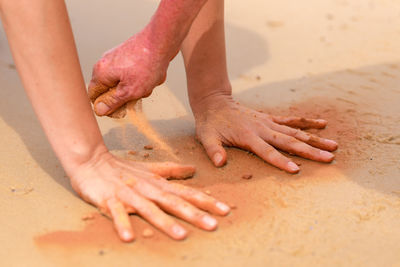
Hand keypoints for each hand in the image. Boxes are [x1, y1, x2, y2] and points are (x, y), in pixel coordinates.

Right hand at [69, 150, 229, 241]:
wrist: (92, 160)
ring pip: (149, 209)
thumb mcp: (151, 169)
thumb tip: (194, 169)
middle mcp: (147, 189)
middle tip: (213, 226)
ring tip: (181, 235)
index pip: (186, 193)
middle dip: (194, 214)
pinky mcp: (109, 200)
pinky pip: (116, 213)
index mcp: (158, 184)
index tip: (225, 210)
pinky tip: (129, 237)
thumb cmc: (124, 168)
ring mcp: (129, 195)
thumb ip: (172, 170)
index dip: (206, 201)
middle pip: (173, 203)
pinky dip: (122, 224)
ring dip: (165, 222)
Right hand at [88, 32, 169, 116]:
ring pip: (125, 82)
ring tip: (149, 80)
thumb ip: (113, 102)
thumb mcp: (130, 91)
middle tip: (140, 91)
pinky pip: (133, 73)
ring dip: (139, 86)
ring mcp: (116, 58)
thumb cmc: (147, 65)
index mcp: (101, 72)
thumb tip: (99, 110)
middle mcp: (105, 63)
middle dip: (128, 94)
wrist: (162, 41)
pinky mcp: (128, 55)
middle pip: (111, 89)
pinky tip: (153, 73)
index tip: (122, 108)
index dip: (107, 106)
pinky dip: (143, 77)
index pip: (94, 96)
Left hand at [192, 94, 337, 172]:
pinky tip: (323, 124)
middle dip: (309, 151)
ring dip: (315, 139)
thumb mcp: (206, 137)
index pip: (267, 152)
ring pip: (295, 131)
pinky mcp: (269, 118)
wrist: (214, 102)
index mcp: (248, 136)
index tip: (296, 170)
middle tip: (329, 158)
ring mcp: (268, 122)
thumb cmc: (210, 123)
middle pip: (289, 141)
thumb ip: (214, 150)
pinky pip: (291, 120)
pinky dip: (307, 122)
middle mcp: (262, 128)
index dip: (281, 161)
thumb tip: (219, 163)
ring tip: (333, 145)